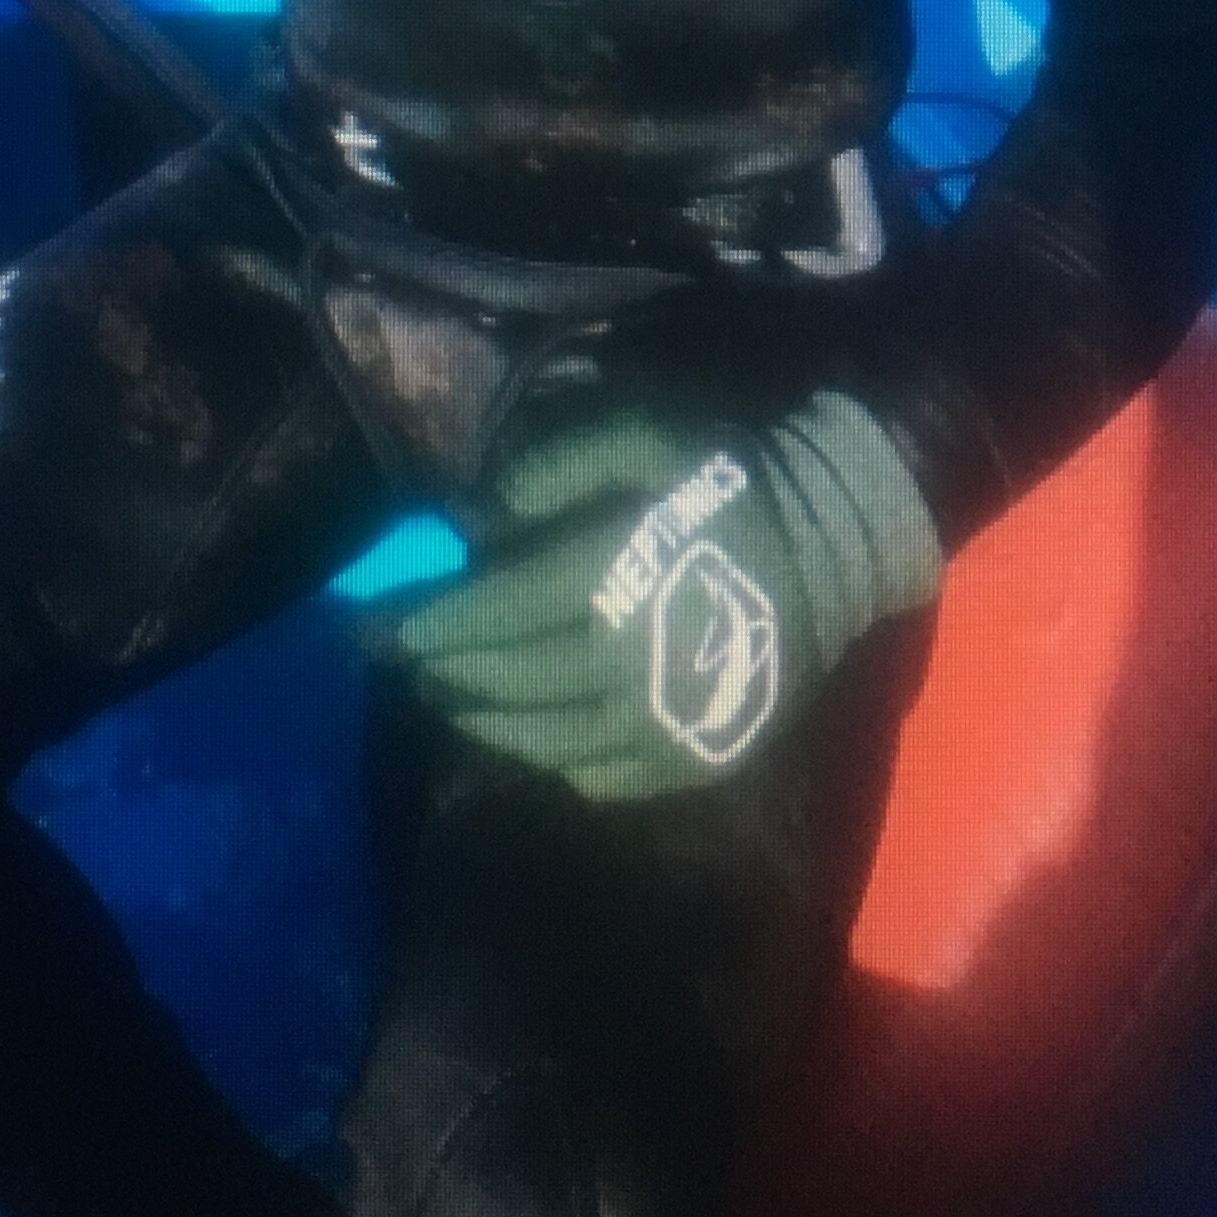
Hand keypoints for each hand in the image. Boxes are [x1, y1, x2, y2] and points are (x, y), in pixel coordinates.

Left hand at [373, 391, 941, 801]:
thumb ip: (556, 469)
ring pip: (547, 740)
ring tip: (452, 704)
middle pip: (510, 681)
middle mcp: (628, 663)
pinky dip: (556, 764)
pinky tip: (532, 746)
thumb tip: (479, 513)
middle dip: (446, 673)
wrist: (840, 544)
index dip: (430, 623)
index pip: (494, 613)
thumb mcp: (642, 440)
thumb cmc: (731, 480)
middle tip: (404, 666)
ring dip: (487, 724)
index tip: (376, 628)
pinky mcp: (696, 756)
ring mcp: (664, 723)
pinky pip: (605, 777)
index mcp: (612, 579)